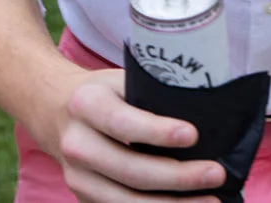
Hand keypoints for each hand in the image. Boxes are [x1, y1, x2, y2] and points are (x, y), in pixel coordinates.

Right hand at [35, 67, 224, 201]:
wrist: (54, 111)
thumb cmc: (102, 94)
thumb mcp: (119, 80)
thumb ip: (151, 94)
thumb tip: (208, 113)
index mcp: (86, 105)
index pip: (123, 123)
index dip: (158, 132)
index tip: (193, 135)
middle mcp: (76, 144)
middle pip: (130, 170)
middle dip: (178, 177)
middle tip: (216, 173)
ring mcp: (77, 177)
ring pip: (127, 201)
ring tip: (211, 201)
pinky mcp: (84, 198)